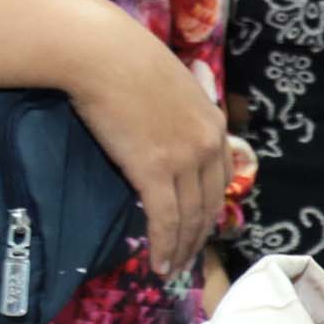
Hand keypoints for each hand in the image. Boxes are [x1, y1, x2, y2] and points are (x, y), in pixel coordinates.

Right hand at [57, 0, 233, 280]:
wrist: (102, 54)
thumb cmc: (126, 62)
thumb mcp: (171, 87)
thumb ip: (179, 114)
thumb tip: (167, 132)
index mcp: (215, 125)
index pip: (221, 179)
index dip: (211, 208)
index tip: (201, 227)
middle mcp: (208, 144)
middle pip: (209, 204)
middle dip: (199, 237)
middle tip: (188, 259)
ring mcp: (184, 158)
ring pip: (190, 217)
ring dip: (182, 248)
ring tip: (172, 268)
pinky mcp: (155, 170)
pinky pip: (165, 218)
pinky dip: (164, 245)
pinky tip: (159, 264)